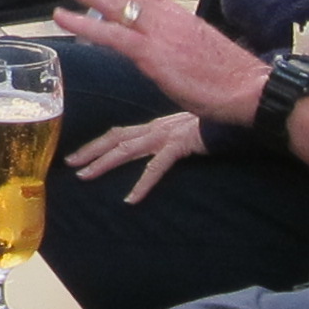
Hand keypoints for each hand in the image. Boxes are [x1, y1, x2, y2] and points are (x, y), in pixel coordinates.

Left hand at [39, 0, 267, 127]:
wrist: (251, 90)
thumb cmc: (223, 75)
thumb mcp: (189, 46)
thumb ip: (165, 35)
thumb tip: (146, 34)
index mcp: (170, 12)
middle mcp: (162, 15)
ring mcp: (157, 33)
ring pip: (110, 0)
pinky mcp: (155, 56)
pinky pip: (114, 37)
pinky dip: (85, 23)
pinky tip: (61, 14)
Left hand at [66, 110, 202, 199]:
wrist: (240, 109)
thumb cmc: (215, 125)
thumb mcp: (186, 132)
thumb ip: (170, 140)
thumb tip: (157, 152)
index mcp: (155, 126)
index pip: (119, 133)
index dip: (97, 144)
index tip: (77, 154)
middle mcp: (156, 128)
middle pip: (115, 139)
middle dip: (90, 151)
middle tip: (69, 164)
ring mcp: (166, 135)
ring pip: (127, 150)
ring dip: (103, 163)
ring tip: (85, 176)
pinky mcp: (180, 145)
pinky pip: (157, 167)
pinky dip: (142, 184)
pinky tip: (131, 199)